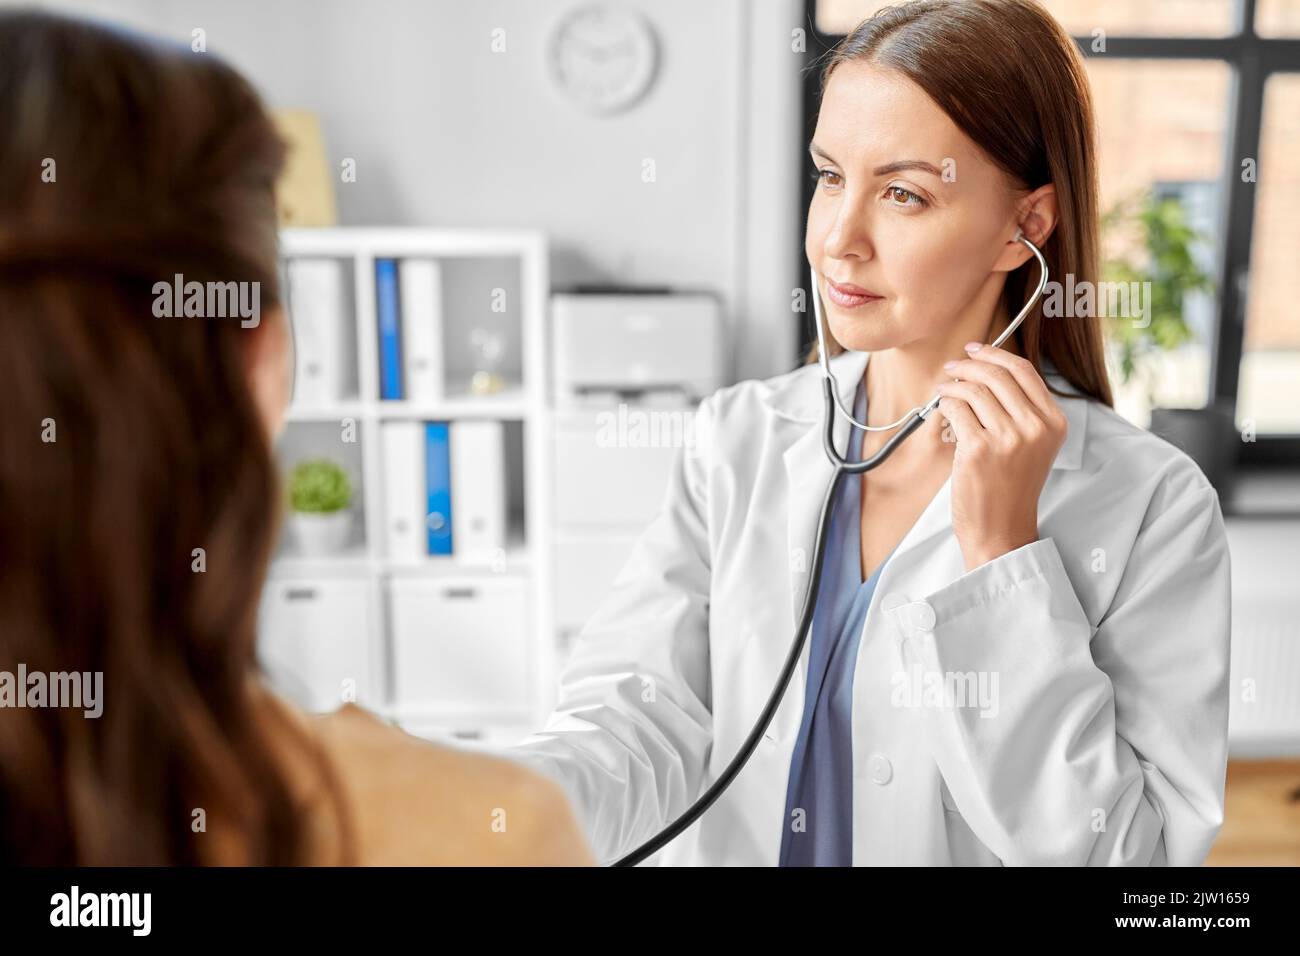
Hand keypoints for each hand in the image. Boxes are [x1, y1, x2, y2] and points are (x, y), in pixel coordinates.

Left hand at [936, 343, 1067, 571]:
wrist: (1001, 530)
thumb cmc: (1009, 488)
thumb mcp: (1031, 446)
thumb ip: (1019, 410)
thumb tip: (986, 370)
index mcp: (1054, 423)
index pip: (1024, 371)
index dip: (995, 354)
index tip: (975, 349)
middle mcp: (1036, 428)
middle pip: (997, 375)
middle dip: (968, 366)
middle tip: (951, 368)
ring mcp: (1008, 438)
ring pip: (974, 390)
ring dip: (952, 385)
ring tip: (944, 391)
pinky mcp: (979, 449)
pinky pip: (956, 408)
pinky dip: (945, 403)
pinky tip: (942, 409)